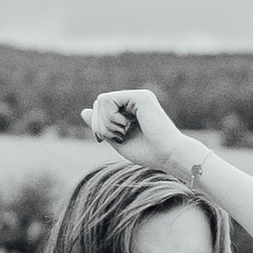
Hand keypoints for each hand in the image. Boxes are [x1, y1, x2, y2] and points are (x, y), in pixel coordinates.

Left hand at [83, 88, 203, 181]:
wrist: (168, 156)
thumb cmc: (148, 153)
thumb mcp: (117, 139)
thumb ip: (101, 126)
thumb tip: (83, 111)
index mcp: (131, 108)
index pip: (101, 108)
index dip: (97, 124)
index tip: (106, 139)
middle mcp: (135, 99)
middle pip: (99, 102)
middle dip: (100, 124)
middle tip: (116, 137)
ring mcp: (138, 96)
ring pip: (102, 100)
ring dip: (106, 122)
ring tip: (122, 133)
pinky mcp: (140, 96)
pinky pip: (109, 100)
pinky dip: (110, 118)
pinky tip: (124, 127)